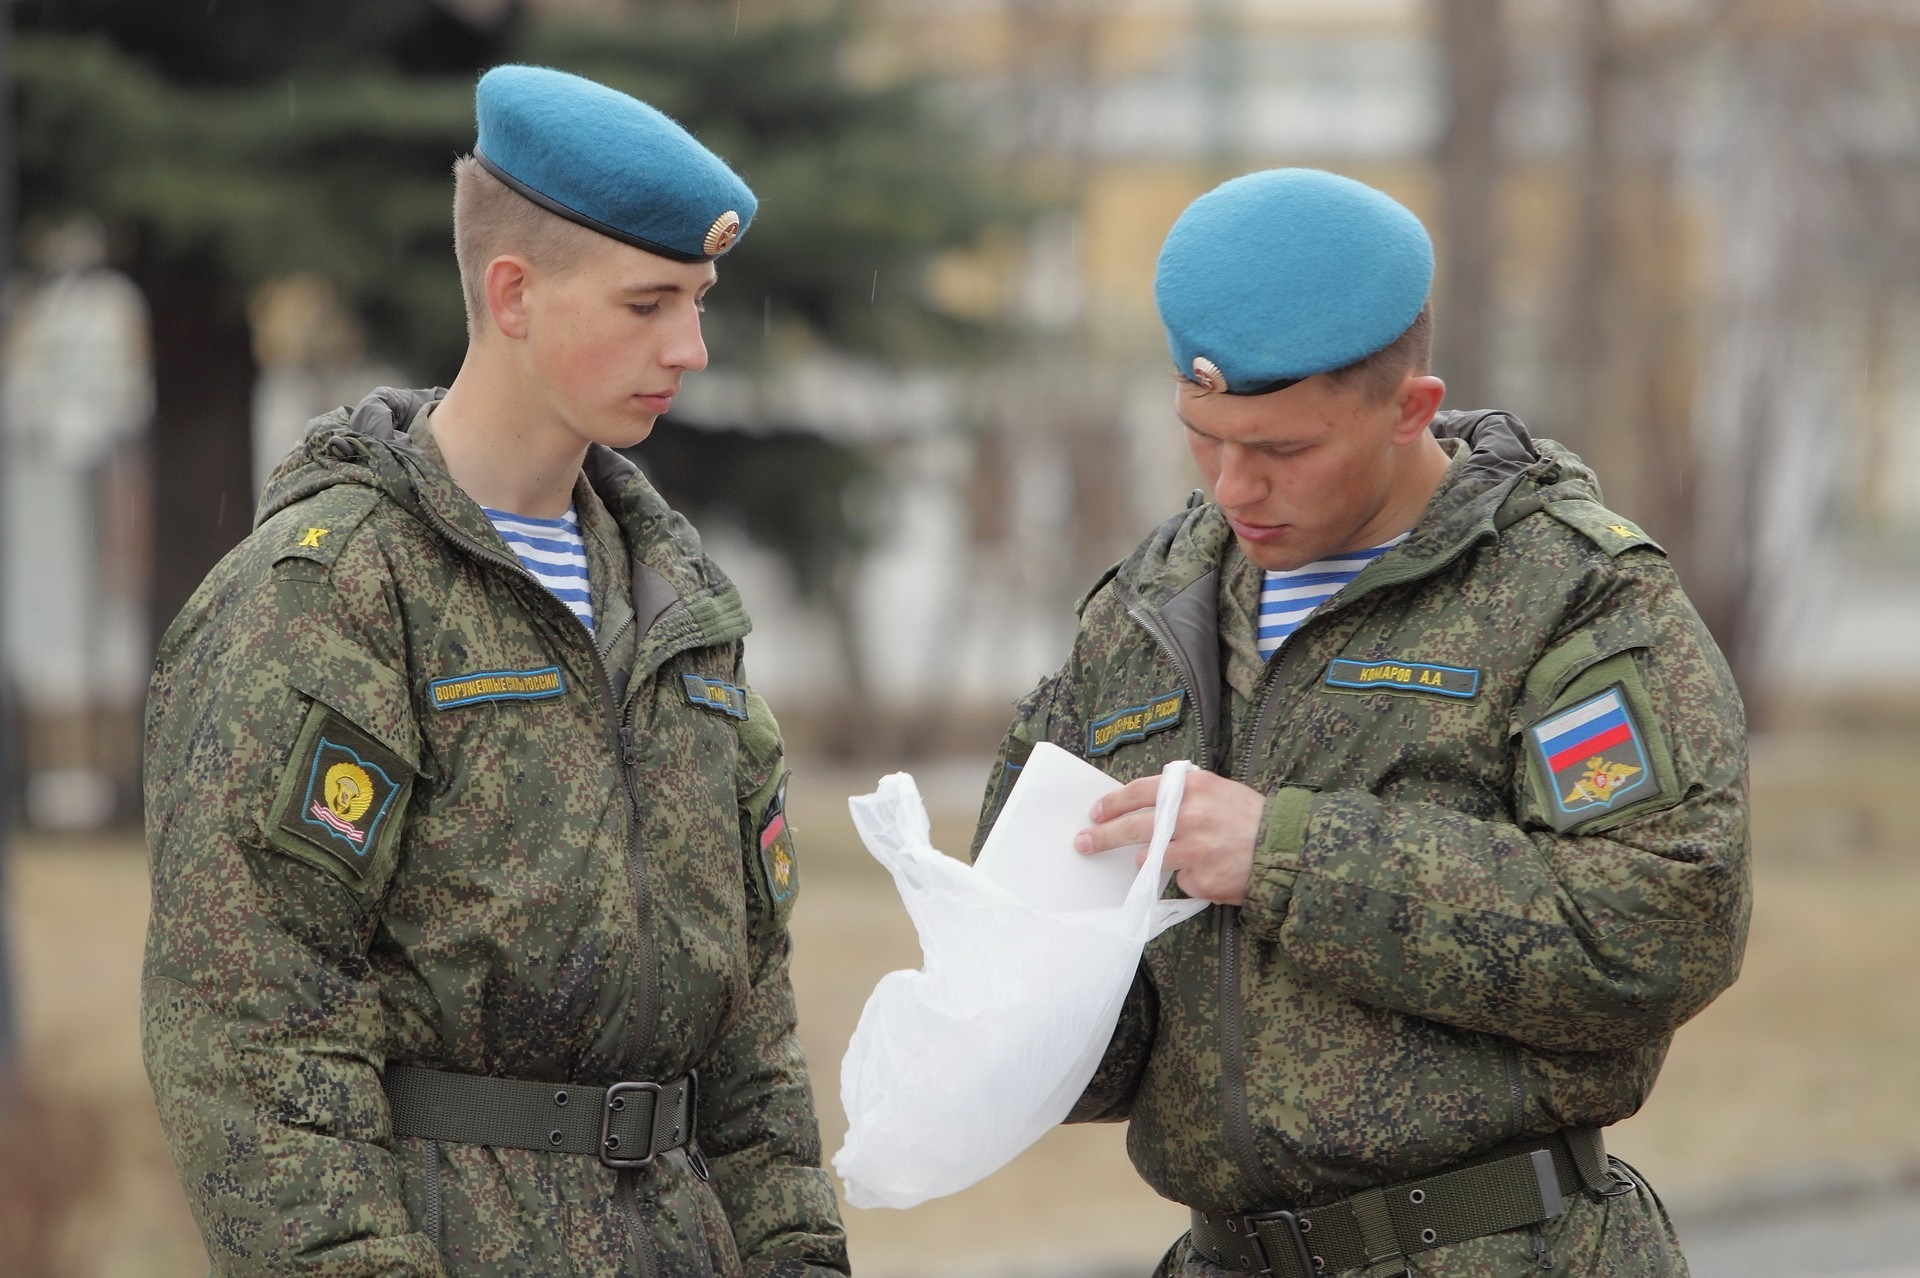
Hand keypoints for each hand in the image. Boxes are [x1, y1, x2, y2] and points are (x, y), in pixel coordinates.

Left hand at [1073, 769, 1264, 904]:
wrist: (1286, 849)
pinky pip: (1180, 881)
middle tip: (1083, 843)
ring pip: (1149, 859)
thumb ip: (1184, 794)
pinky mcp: (1200, 880)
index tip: (1096, 813)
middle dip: (1102, 837)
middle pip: (1132, 828)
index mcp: (1191, 789)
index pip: (1138, 792)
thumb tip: (1147, 803)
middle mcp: (1188, 818)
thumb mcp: (1219, 790)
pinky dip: (1190, 878)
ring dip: (1153, 860)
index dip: (1113, 804)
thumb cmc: (1252, 817)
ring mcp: (1193, 851)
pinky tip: (1212, 870)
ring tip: (1183, 855)